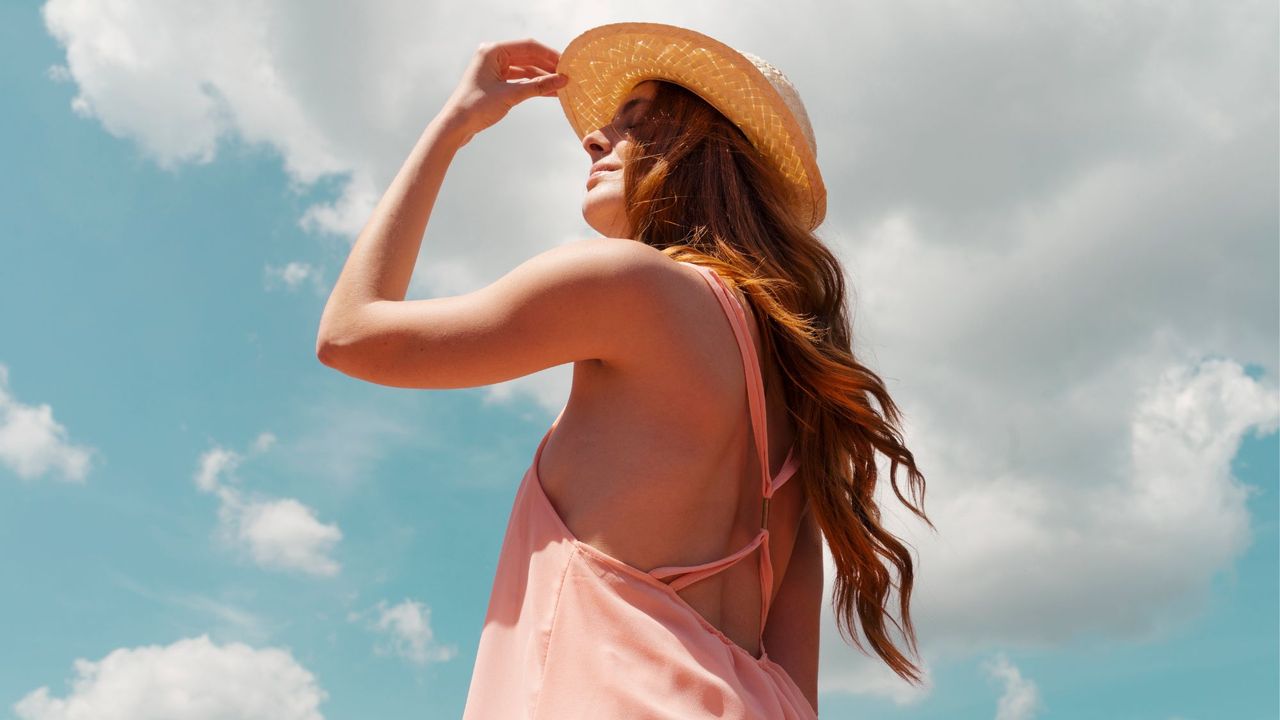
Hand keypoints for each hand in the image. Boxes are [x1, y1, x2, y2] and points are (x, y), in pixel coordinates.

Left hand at [441, 38, 566, 145]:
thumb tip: (561, 80)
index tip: (566, 63)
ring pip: (525, 70)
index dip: (549, 55)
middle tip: (567, 76)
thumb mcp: (510, 95)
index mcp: (493, 51)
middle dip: (547, 67)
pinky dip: (533, 86)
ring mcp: (494, 69)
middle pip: (528, 57)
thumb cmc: (476, 107)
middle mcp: (493, 56)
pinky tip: (548, 92)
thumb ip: (538, 86)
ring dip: (542, 78)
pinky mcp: (495, 83)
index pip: (528, 47)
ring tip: (561, 86)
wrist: (456, 126)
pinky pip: (519, 80)